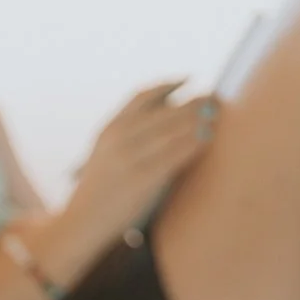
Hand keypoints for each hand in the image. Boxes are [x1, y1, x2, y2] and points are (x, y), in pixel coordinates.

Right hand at [64, 82, 218, 243]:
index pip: (142, 96)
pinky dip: (193, 142)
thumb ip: (128, 133)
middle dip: (192, 101)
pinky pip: (174, 154)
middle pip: (164, 111)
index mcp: (110, 128)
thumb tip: (166, 115)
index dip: (169, 84)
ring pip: (172, 129)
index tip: (189, 78)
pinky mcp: (142, 179)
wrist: (82, 221)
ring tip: (217, 114)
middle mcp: (119, 137)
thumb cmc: (100, 190)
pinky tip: (207, 137)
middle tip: (214, 97)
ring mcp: (130, 157)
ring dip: (198, 119)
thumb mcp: (105, 152)